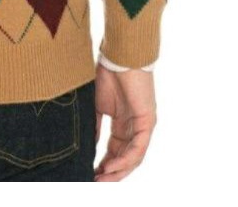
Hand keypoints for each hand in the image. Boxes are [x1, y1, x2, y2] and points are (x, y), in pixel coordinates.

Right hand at [93, 62, 156, 181]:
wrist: (118, 56)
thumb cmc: (106, 73)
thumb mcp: (96, 104)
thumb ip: (95, 125)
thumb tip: (88, 145)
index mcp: (123, 122)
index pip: (115, 149)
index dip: (103, 162)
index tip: (89, 172)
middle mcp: (135, 126)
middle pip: (125, 157)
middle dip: (111, 172)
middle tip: (95, 181)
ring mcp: (143, 125)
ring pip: (133, 157)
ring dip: (118, 170)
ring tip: (102, 178)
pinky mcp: (148, 122)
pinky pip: (138, 148)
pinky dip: (125, 159)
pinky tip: (112, 166)